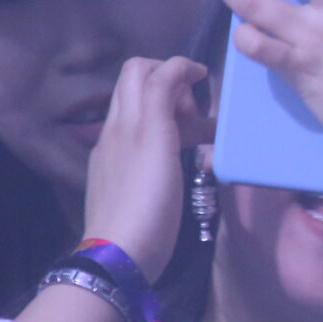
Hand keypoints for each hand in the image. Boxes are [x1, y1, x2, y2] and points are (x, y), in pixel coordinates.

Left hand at [81, 57, 212, 282]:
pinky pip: (146, 143)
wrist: (120, 255)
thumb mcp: (157, 140)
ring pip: (146, 116)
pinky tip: (184, 160)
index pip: (143, 69)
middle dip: (174, 88)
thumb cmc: (146, 198)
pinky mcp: (123, 178)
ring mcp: (116, 156)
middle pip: (140, 88)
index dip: (176, 66)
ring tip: (205, 136)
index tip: (206, 81)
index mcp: (125, 119)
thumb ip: (161, 97)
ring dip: (176, 115)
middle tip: (200, 111)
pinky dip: (168, 139)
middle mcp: (116, 131)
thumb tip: (175, 68)